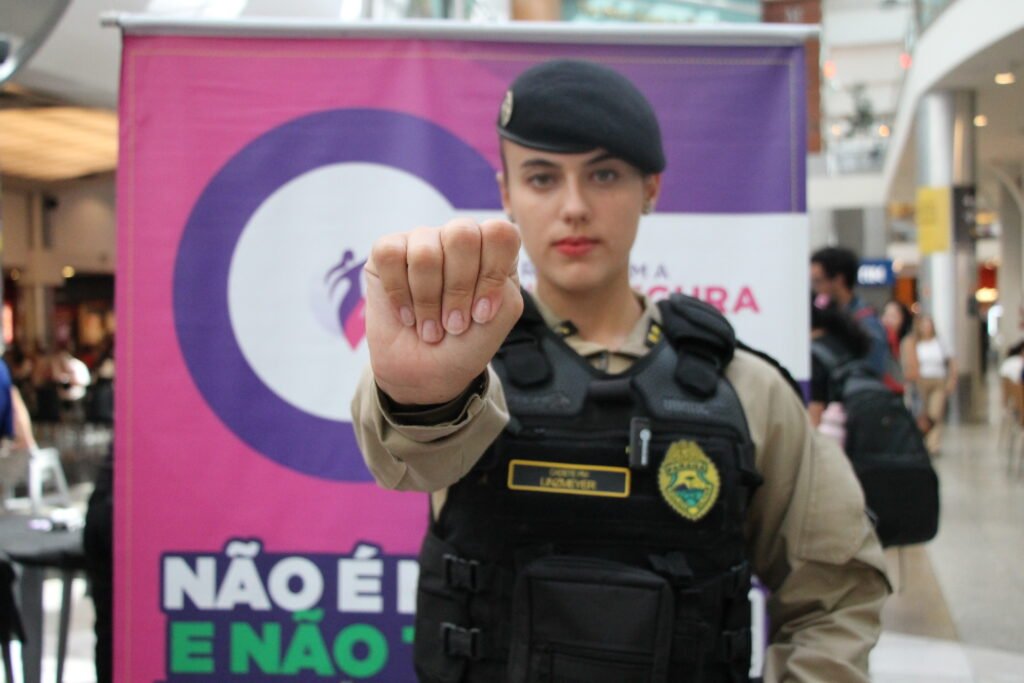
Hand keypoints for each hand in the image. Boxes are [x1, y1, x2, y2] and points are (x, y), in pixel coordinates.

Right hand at [363, 218, 522, 404]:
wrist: (425, 375)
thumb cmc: (465, 344)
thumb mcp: (499, 319)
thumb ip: (503, 282)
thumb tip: (477, 256)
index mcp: (493, 250)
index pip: (500, 232)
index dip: (491, 274)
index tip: (482, 314)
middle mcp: (458, 238)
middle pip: (461, 234)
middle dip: (457, 289)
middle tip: (453, 324)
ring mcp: (422, 241)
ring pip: (424, 251)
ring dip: (427, 301)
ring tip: (430, 328)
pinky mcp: (387, 252)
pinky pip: (389, 255)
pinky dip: (398, 294)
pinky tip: (406, 315)